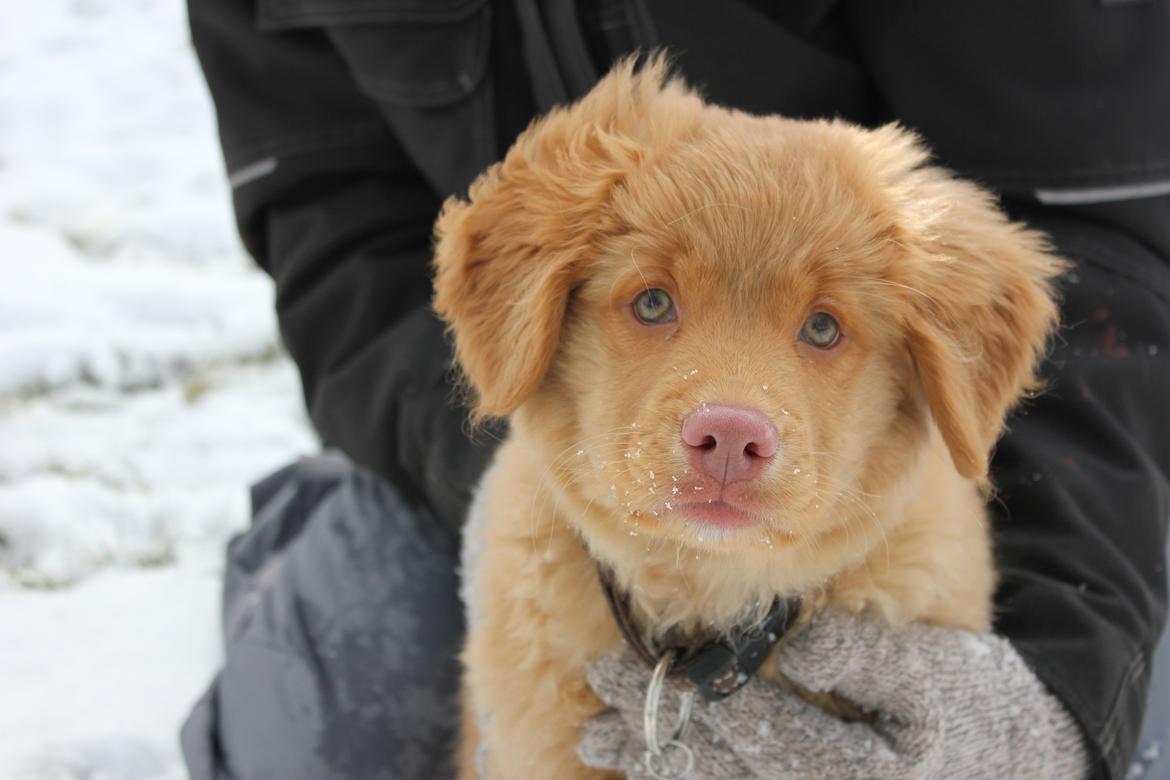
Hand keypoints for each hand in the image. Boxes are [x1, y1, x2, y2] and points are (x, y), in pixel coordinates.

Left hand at [579, 609, 1089, 778]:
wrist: (1007, 762)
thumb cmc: (967, 704)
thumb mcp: (931, 672)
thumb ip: (866, 657)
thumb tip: (802, 650)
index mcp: (855, 772)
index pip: (752, 735)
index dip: (688, 705)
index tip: (635, 673)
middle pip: (723, 776)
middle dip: (654, 738)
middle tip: (595, 703)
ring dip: (655, 770)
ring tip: (598, 743)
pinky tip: (647, 771)